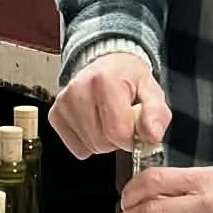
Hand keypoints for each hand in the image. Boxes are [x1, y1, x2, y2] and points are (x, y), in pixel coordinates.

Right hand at [50, 52, 171, 158]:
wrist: (107, 65)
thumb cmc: (128, 79)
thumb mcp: (151, 91)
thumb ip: (156, 114)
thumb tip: (152, 137)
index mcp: (105, 82)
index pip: (118, 133)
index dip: (131, 138)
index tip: (134, 127)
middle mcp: (79, 90)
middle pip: (102, 142)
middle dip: (117, 139)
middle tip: (121, 121)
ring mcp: (64, 103)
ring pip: (89, 146)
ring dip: (103, 141)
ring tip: (107, 120)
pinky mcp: (55, 114)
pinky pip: (76, 147)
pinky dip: (88, 142)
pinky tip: (94, 124)